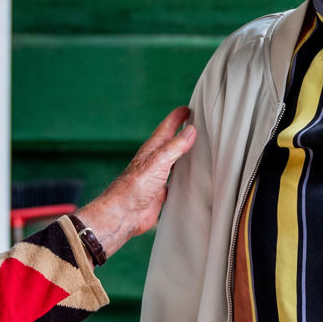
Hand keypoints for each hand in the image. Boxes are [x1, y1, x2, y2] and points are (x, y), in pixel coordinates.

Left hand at [74, 107, 195, 256]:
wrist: (125, 213)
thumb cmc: (135, 186)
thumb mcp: (158, 161)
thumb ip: (175, 146)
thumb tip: (190, 131)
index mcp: (153, 149)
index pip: (167, 127)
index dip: (177, 117)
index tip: (188, 108)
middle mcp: (155, 160)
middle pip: (171, 142)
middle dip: (182, 132)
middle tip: (195, 123)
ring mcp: (158, 175)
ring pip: (174, 160)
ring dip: (184, 153)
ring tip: (197, 147)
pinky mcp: (161, 191)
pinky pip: (176, 179)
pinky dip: (184, 175)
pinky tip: (191, 176)